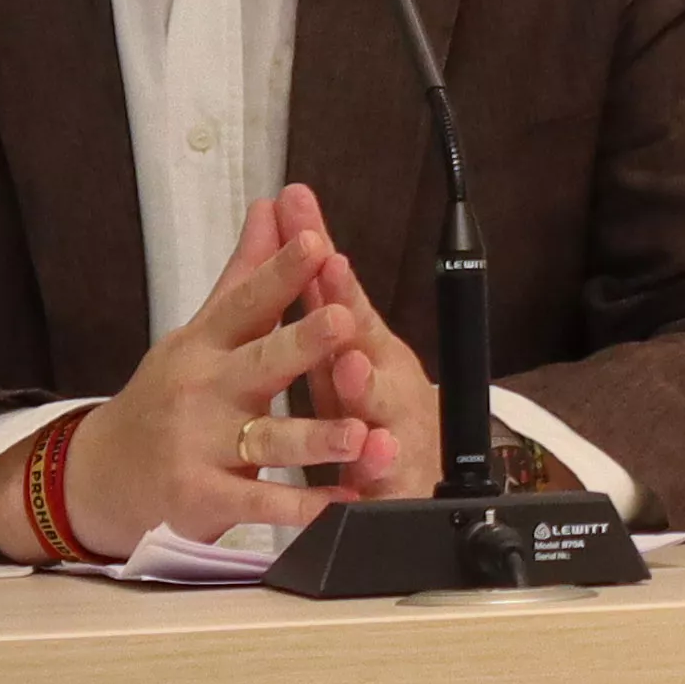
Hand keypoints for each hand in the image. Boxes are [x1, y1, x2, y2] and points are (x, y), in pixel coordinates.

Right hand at [63, 193, 429, 552]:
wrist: (97, 478)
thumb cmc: (165, 398)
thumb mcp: (199, 334)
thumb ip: (244, 276)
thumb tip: (270, 206)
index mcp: (206, 344)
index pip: (247, 302)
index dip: (281, 272)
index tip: (318, 243)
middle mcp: (204, 390)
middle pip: (260, 363)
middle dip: (302, 342)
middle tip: (345, 320)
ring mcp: (201, 446)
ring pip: (269, 440)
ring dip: (317, 438)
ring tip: (361, 433)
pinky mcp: (203, 497)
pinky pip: (261, 503)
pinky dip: (305, 509)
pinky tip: (343, 504)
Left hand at [269, 185, 432, 459]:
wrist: (403, 477)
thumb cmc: (362, 400)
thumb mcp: (332, 342)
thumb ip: (308, 280)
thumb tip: (281, 204)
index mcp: (363, 346)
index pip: (343, 302)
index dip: (330, 277)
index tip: (316, 246)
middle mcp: (383, 380)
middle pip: (367, 347)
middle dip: (348, 318)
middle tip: (333, 290)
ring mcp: (393, 428)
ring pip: (380, 408)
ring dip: (367, 386)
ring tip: (351, 367)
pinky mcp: (395, 479)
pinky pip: (385, 473)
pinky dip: (380, 463)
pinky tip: (376, 451)